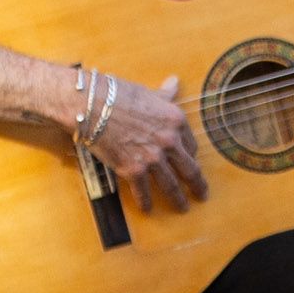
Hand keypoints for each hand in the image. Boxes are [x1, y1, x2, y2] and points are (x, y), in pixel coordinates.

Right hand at [87, 73, 206, 212]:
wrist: (91, 105)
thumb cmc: (118, 94)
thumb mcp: (148, 93)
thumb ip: (165, 94)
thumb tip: (175, 82)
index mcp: (176, 121)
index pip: (191, 145)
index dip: (190, 156)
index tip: (190, 163)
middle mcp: (170, 141)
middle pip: (189, 169)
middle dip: (197, 185)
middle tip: (202, 194)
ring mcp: (153, 157)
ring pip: (171, 185)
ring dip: (178, 199)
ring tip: (182, 207)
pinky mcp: (133, 169)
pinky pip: (143, 191)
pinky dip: (146, 202)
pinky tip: (148, 209)